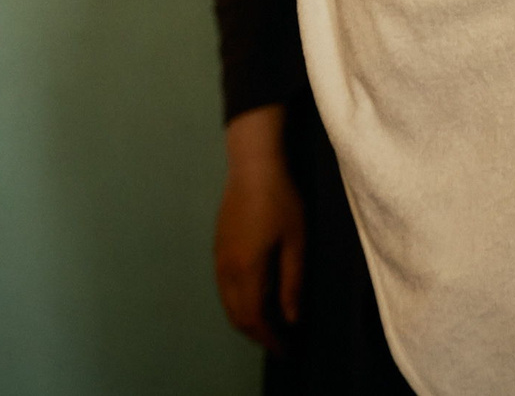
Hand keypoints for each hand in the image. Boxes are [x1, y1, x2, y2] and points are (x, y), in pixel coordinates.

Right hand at [215, 105, 306, 351]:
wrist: (252, 165)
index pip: (255, 319)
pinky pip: (225, 289)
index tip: (288, 350)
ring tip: (272, 324)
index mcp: (245, 271)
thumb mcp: (296, 242)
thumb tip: (291, 319)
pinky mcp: (218, 247)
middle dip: (258, 334)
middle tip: (282, 342)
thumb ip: (292, 282)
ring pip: (228, 303)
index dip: (270, 339)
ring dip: (248, 319)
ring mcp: (218, 258)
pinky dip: (240, 303)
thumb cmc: (281, 200)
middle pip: (237, 316)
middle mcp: (225, 270)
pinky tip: (257, 296)